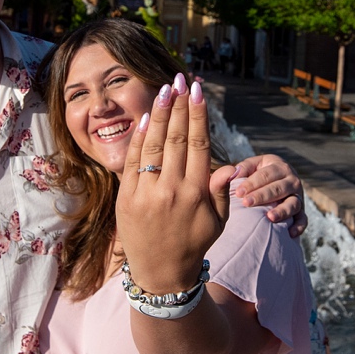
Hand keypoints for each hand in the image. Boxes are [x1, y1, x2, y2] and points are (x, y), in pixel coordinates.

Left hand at [116, 73, 238, 293]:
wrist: (160, 273)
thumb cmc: (193, 243)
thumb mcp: (217, 222)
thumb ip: (222, 192)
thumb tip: (228, 166)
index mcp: (197, 194)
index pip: (198, 144)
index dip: (197, 115)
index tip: (198, 92)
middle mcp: (171, 190)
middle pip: (175, 138)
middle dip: (179, 105)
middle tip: (181, 79)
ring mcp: (146, 193)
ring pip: (153, 144)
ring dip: (159, 113)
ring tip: (164, 89)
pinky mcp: (126, 197)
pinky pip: (132, 161)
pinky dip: (139, 137)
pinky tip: (147, 116)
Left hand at [232, 154, 306, 237]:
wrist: (275, 183)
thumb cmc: (259, 175)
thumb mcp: (252, 166)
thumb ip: (243, 168)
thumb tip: (233, 173)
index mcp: (279, 167)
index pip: (266, 175)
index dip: (252, 183)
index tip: (238, 193)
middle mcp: (292, 180)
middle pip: (278, 188)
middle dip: (262, 196)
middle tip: (246, 203)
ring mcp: (298, 196)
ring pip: (293, 203)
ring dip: (282, 211)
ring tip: (269, 217)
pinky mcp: (301, 211)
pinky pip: (303, 219)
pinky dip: (298, 226)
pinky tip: (289, 233)